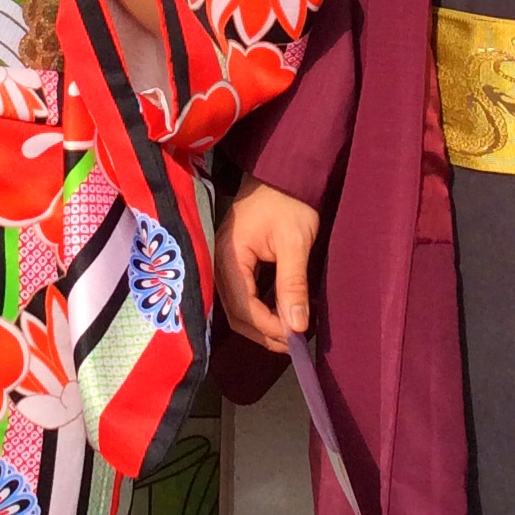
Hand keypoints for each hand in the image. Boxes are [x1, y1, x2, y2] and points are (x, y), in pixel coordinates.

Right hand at [216, 174, 317, 352]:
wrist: (282, 171)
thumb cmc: (288, 201)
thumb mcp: (295, 241)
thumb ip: (293, 284)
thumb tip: (297, 327)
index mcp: (228, 257)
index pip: (243, 307)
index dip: (268, 328)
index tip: (295, 339)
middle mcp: (217, 263)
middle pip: (235, 313)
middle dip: (264, 332)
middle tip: (294, 343)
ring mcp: (222, 263)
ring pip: (237, 308)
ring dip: (261, 325)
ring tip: (290, 332)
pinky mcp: (231, 262)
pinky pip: (240, 296)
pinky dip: (258, 310)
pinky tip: (279, 314)